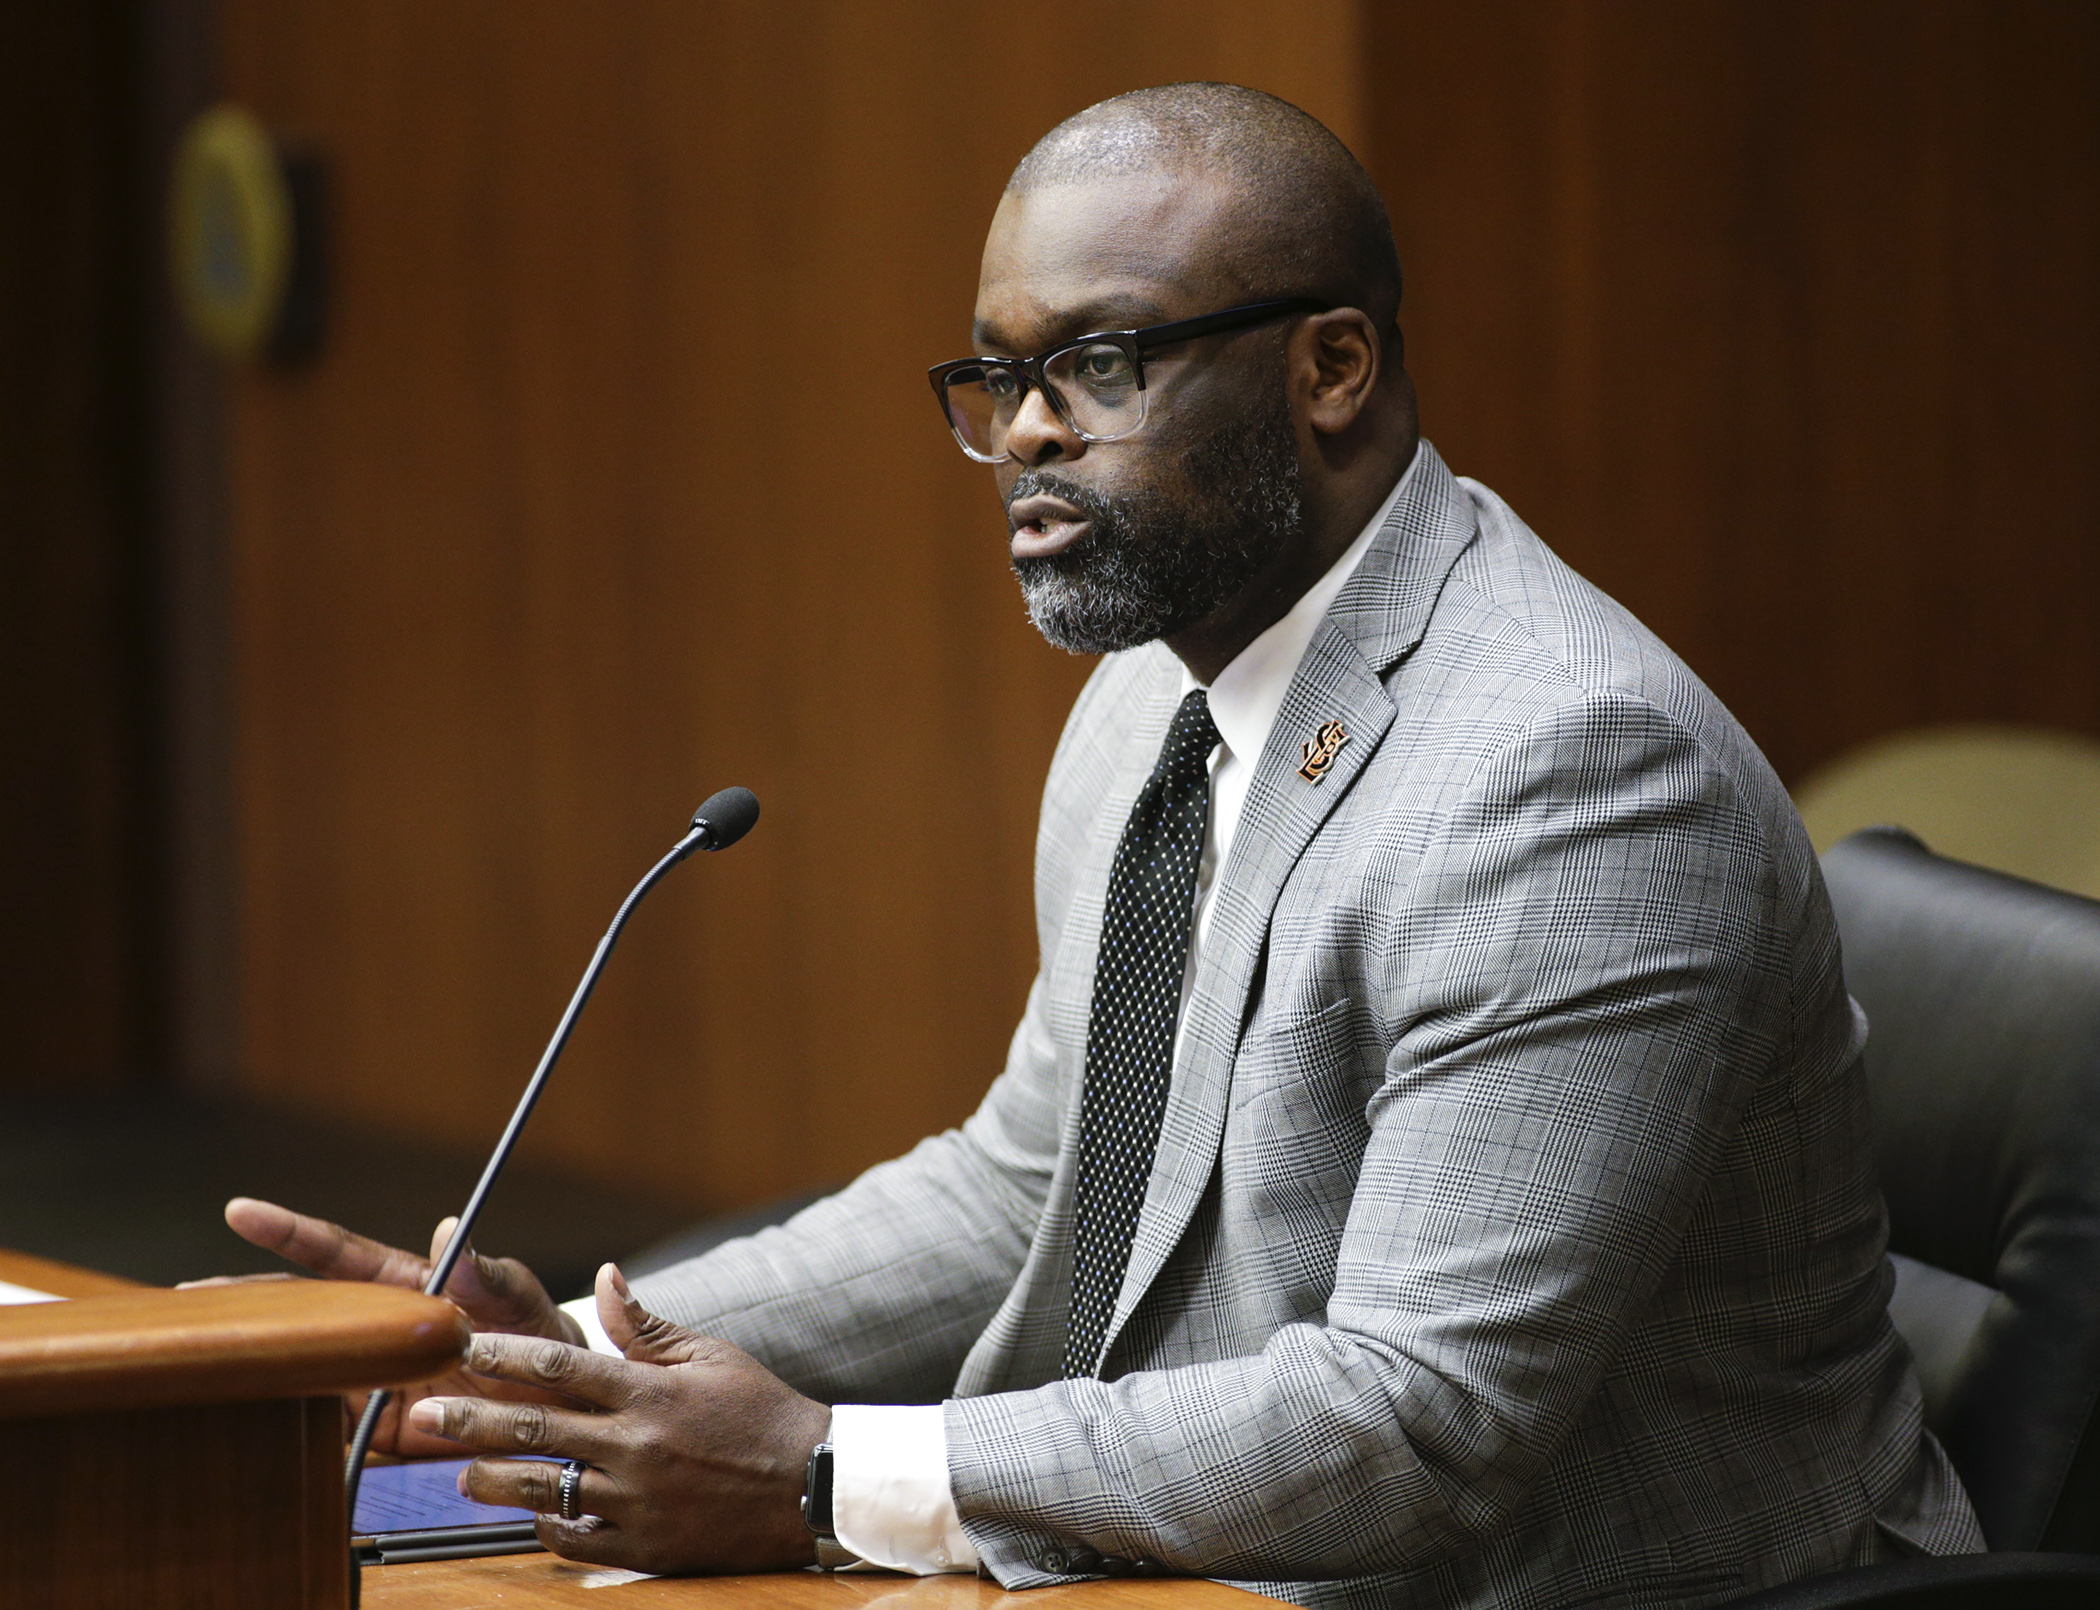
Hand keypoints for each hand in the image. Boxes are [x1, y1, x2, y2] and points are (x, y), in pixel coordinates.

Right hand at [186, 1197, 584, 1456]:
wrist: (558, 1412)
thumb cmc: (539, 1339)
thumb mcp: (522, 1302)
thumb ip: (489, 1274)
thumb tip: (450, 1229)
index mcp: (401, 1286)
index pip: (337, 1253)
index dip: (291, 1230)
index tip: (241, 1209)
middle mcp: (372, 1329)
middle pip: (294, 1313)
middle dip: (239, 1306)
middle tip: (179, 1308)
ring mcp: (366, 1380)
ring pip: (294, 1370)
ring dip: (250, 1369)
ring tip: (193, 1369)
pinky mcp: (370, 1434)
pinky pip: (317, 1431)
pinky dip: (281, 1432)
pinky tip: (243, 1433)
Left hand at [410, 1263, 830, 1574]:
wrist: (810, 1484)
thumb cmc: (761, 1411)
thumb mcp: (711, 1356)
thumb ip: (646, 1326)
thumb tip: (603, 1277)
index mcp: (650, 1392)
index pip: (560, 1365)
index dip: (504, 1356)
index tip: (463, 1347)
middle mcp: (636, 1445)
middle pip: (535, 1429)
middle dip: (473, 1419)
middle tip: (429, 1413)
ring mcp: (637, 1500)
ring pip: (544, 1489)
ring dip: (494, 1480)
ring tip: (462, 1473)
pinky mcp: (646, 1546)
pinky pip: (577, 1540)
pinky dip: (547, 1526)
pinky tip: (530, 1514)